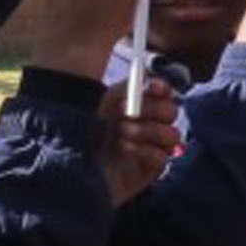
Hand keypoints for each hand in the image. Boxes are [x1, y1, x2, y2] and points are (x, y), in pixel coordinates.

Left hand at [98, 77, 180, 205]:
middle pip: (171, 112)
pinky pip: (163, 156)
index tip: (151, 87)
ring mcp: (155, 148)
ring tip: (122, 132)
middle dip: (152, 109)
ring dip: (148, 130)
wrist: (74, 168)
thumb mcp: (103, 106)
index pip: (164, 93)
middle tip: (127, 112)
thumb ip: (124, 90)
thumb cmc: (87, 135)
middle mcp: (152, 125)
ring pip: (172, 134)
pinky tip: (126, 148)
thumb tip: (145, 77)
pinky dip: (147, 150)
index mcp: (141, 107)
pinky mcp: (153, 169)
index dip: (162, 88)